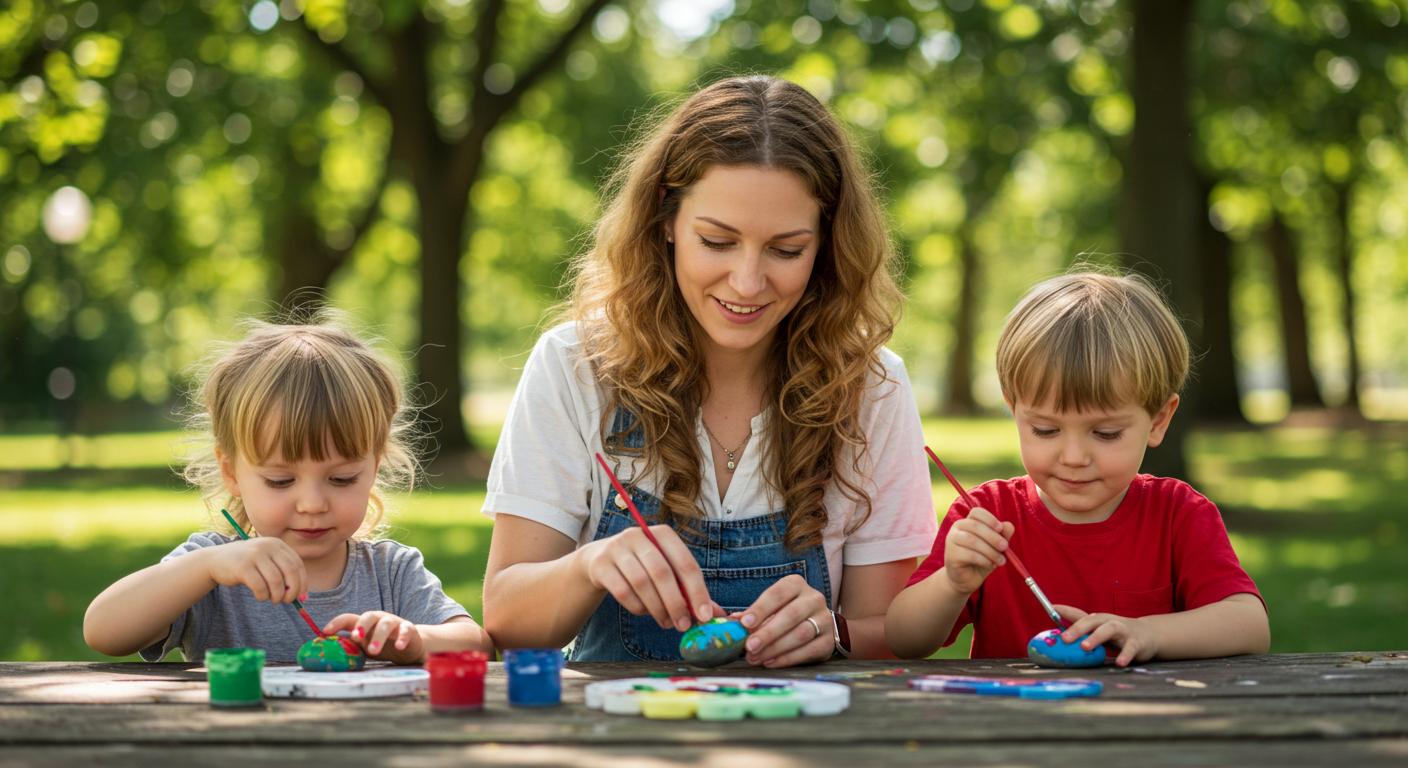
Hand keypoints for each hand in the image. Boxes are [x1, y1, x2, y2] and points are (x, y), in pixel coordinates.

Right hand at [205, 537, 306, 604]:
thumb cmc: (247, 564)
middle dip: (292, 590)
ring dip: (277, 596)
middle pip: (290, 572)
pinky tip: (260, 596)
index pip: (297, 564)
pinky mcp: (243, 566)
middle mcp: (268, 546)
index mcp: (277, 544)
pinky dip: (263, 596)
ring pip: (276, 581)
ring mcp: (255, 555)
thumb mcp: (267, 562)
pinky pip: (260, 587)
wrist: (216, 560)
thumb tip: (302, 596)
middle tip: (288, 601)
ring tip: (272, 600)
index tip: (302, 597)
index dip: (302, 582)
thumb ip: (283, 573)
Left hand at [324, 611, 424, 664]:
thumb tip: (327, 655)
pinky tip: (399, 647)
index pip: (349, 618)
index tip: (326, 631)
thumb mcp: (364, 646)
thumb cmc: (382, 645)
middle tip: (355, 637)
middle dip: (361, 625)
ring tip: (373, 651)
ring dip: (378, 636)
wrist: (410, 645)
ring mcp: (394, 623)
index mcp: (365, 623)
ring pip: (386, 624)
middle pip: (369, 616)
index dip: (337, 623)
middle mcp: (378, 619)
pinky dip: (402, 638)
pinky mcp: (408, 629)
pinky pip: (406, 630)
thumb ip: (350, 648)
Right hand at [577, 525, 715, 632]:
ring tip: (667, 623)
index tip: (705, 615)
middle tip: (684, 625)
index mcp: (662, 534)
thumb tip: (715, 613)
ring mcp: (616, 548)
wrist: (598, 561)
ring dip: (658, 609)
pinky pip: (623, 592)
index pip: (685, 563)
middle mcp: (638, 535)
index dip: (697, 591)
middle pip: (662, 573)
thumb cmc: (641, 566)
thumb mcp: (665, 570)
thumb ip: (688, 589)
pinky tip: (645, 612)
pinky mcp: (600, 564)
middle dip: (676, 603)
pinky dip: (638, 607)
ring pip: (642, 583)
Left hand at [734, 574, 831, 667]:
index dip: (760, 609)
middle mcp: (814, 599)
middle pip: (790, 615)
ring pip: (800, 634)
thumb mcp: (771, 607)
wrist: (820, 625)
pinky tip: (770, 663)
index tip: (745, 624)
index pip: (777, 594)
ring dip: (774, 648)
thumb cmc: (786, 613)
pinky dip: (787, 659)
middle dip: (767, 633)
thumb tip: (734, 622)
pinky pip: (808, 651)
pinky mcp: (829, 641)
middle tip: (749, 646)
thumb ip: (753, 614)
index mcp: (796, 585)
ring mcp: (825, 619)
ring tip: (755, 657)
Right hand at [942, 507, 1013, 594]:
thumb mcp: (995, 547)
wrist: (966, 579)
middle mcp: (957, 528)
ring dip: (990, 551)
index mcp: (967, 522)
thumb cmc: (981, 560)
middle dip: (993, 536)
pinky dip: (984, 560)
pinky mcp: (950, 555)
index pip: (976, 512)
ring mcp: (951, 541)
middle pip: (975, 525)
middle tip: (1005, 547)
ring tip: (1001, 561)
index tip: (1000, 529)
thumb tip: (1009, 525)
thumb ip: (1002, 536)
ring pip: (972, 540)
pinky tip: (991, 565)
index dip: (990, 519)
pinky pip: (970, 555)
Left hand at [1054, 604, 1159, 666]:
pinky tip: (1119, 663)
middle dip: (1078, 629)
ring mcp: (1123, 631)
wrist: (1148, 634)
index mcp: (1098, 619)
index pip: (1079, 614)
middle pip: (1092, 621)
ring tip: (1085, 647)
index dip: (1065, 611)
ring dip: (1096, 637)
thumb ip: (1080, 627)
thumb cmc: (1117, 631)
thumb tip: (1056, 630)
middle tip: (1065, 639)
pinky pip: (1130, 648)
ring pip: (1109, 630)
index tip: (1052, 608)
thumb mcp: (1099, 628)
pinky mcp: (1137, 643)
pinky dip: (1125, 655)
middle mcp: (1109, 622)